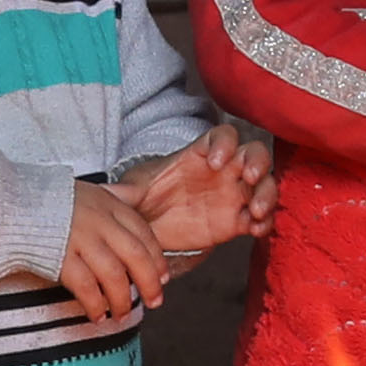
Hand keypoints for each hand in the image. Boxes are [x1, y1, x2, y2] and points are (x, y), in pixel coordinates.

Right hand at [56, 181, 182, 326]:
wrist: (12, 205)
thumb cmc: (51, 203)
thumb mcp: (88, 194)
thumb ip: (112, 206)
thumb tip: (136, 214)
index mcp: (109, 204)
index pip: (144, 233)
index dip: (157, 258)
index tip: (163, 277)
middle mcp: (99, 221)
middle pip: (136, 257)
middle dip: (149, 283)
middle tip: (155, 302)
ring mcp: (81, 240)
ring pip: (114, 276)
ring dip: (122, 300)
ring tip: (122, 314)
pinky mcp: (61, 258)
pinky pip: (86, 287)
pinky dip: (95, 305)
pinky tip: (98, 316)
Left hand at [123, 129, 273, 256]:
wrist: (151, 228)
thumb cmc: (145, 199)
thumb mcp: (132, 191)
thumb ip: (123, 192)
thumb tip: (98, 192)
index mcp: (200, 154)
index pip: (224, 136)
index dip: (225, 144)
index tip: (214, 161)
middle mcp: (224, 170)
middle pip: (255, 154)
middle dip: (258, 162)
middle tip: (250, 177)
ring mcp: (234, 195)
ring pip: (265, 185)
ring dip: (267, 194)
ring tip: (254, 210)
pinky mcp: (237, 221)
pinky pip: (260, 218)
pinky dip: (263, 222)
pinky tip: (254, 230)